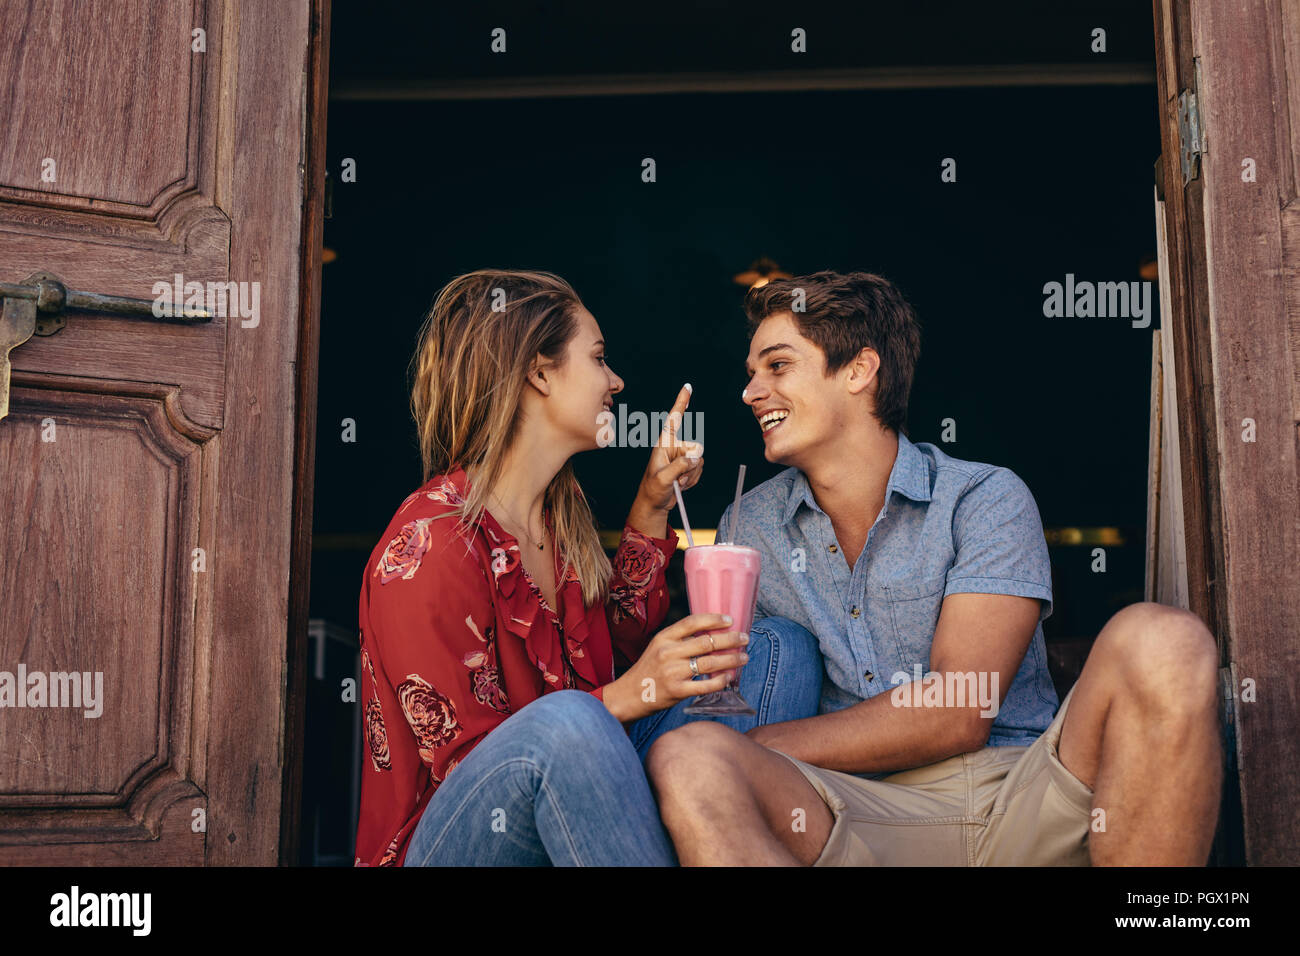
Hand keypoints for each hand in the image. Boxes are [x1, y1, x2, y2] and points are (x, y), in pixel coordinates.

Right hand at [608, 614, 747, 721]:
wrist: (629, 695)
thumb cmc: (648, 670)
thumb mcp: (658, 647)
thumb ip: (679, 640)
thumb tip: (710, 632)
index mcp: (664, 637)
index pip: (692, 622)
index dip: (714, 619)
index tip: (730, 620)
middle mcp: (668, 652)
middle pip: (706, 642)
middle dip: (730, 639)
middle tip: (744, 638)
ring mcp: (673, 672)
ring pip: (710, 662)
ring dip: (731, 659)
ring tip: (744, 657)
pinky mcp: (677, 691)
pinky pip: (706, 685)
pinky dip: (721, 681)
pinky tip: (729, 677)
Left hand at [634, 384, 703, 514]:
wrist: (654, 504)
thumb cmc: (652, 490)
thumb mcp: (663, 478)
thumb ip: (679, 467)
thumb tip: (694, 458)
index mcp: (663, 443)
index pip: (674, 419)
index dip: (681, 402)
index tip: (687, 387)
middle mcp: (674, 447)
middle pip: (696, 448)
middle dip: (690, 466)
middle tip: (677, 479)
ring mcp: (681, 456)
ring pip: (700, 460)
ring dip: (690, 475)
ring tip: (676, 483)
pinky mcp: (687, 466)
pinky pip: (700, 469)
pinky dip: (692, 480)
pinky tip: (680, 485)